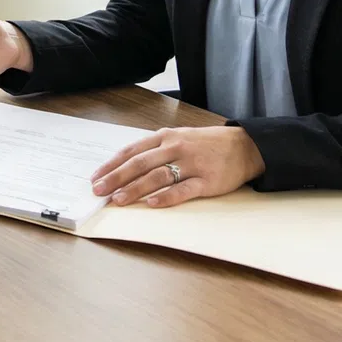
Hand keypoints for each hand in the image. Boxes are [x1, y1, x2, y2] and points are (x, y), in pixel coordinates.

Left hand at [89, 125, 264, 207]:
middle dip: (116, 178)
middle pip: (139, 164)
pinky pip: (183, 190)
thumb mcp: (178, 137)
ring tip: (119, 199)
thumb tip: (127, 165)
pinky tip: (151, 204)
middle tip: (99, 190)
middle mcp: (175, 148)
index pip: (132, 151)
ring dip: (135, 189)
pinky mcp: (206, 181)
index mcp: (165, 137)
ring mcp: (191, 164)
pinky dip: (166, 197)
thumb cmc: (206, 143)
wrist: (244, 146)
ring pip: (157, 177)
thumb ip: (156, 148)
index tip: (96, 177)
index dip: (112, 164)